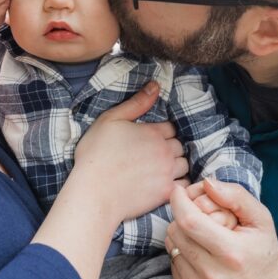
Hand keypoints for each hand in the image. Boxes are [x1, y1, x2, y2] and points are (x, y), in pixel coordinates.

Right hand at [73, 82, 187, 225]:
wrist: (93, 193)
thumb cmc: (96, 154)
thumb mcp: (111, 119)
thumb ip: (137, 103)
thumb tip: (156, 85)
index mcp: (153, 132)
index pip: (171, 127)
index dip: (161, 131)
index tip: (150, 138)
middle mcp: (164, 151)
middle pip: (179, 145)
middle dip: (170, 147)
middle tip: (154, 154)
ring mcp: (167, 173)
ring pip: (184, 164)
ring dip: (176, 164)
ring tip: (161, 168)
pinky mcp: (166, 193)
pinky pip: (184, 185)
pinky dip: (179, 183)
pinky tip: (165, 183)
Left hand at [164, 178, 277, 278]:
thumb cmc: (264, 252)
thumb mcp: (261, 218)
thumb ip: (235, 196)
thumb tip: (207, 183)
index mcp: (231, 253)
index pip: (189, 221)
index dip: (179, 201)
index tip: (180, 190)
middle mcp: (213, 275)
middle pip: (176, 231)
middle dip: (182, 214)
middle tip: (199, 213)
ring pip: (171, 245)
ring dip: (181, 233)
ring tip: (202, 234)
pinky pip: (173, 263)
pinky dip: (182, 252)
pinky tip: (200, 252)